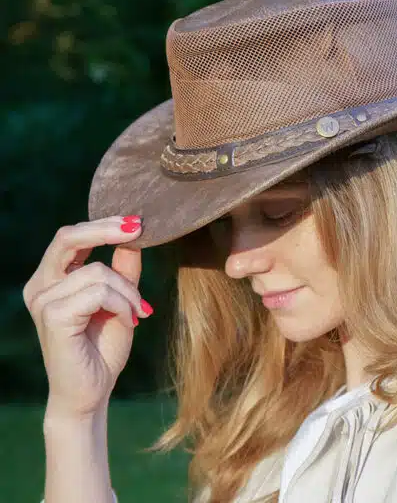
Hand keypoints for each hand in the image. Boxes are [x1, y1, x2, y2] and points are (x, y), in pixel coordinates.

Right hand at [23, 216, 152, 418]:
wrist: (92, 392)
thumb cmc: (103, 347)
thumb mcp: (120, 300)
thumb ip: (123, 270)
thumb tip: (133, 236)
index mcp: (51, 279)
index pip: (71, 236)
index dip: (102, 223)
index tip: (136, 222)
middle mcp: (40, 286)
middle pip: (69, 236)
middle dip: (106, 229)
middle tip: (138, 229)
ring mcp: (43, 300)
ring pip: (99, 271)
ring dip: (129, 291)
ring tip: (138, 313)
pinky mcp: (53, 315)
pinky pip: (100, 292)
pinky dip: (123, 304)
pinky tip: (129, 321)